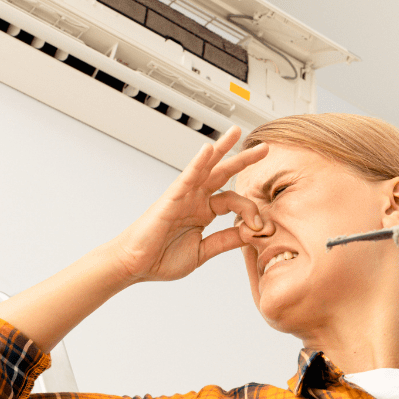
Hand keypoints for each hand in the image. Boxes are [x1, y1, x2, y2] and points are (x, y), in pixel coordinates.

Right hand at [111, 127, 267, 283]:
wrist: (134, 266)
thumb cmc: (161, 259)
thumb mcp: (203, 251)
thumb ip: (226, 240)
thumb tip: (251, 233)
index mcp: (203, 212)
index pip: (234, 201)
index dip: (250, 210)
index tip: (259, 227)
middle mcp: (195, 200)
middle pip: (222, 173)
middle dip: (243, 160)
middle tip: (264, 148)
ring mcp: (183, 197)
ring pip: (205, 168)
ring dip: (222, 149)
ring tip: (236, 132)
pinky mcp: (170, 200)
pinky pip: (186, 178)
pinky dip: (197, 163)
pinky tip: (208, 149)